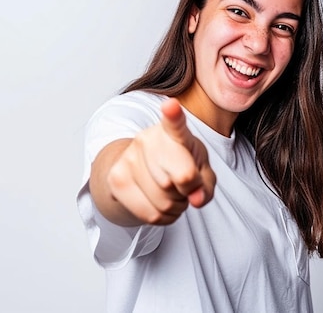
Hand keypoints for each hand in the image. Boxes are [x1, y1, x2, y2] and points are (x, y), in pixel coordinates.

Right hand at [107, 98, 216, 224]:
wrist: (143, 169)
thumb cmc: (181, 166)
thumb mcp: (202, 172)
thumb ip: (205, 185)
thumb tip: (196, 199)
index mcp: (175, 132)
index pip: (175, 123)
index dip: (173, 115)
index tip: (171, 105)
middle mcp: (148, 139)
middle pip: (181, 179)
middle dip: (188, 191)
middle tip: (182, 184)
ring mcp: (129, 158)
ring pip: (164, 202)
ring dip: (176, 207)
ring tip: (171, 193)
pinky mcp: (116, 179)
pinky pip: (149, 214)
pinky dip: (162, 217)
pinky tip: (159, 203)